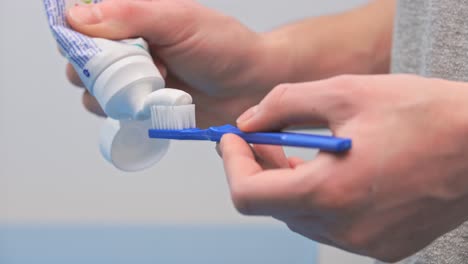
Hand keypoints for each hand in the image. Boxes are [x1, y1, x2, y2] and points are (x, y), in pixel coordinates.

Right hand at [65, 0, 284, 125]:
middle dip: (98, 71)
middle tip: (135, 70)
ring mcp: (135, 81)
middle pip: (82, 62)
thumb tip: (76, 18)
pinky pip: (115, 115)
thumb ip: (130, 15)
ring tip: (153, 87)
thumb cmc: (223, 46)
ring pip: (94, 92)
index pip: (83, 26)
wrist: (252, 85)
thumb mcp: (178, 21)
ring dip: (114, 95)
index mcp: (132, 20)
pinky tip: (150, 107)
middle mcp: (129, 50)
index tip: (94, 51)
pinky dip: (125, 114)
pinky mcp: (144, 108)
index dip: (80, 39)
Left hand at [220, 74, 467, 261]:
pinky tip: (333, 172)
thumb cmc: (423, 114)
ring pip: (301, 217)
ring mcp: (366, 242)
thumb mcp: (344, 93)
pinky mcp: (385, 246)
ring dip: (289, 184)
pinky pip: (333, 226)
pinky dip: (321, 199)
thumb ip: (283, 105)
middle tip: (262, 137)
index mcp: (329, 192)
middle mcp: (344, 228)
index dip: (232, 164)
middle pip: (273, 206)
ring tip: (298, 151)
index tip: (230, 140)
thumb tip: (248, 122)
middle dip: (259, 169)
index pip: (248, 195)